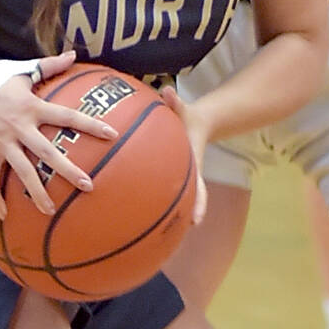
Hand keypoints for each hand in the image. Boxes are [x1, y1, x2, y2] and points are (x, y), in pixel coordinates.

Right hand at [0, 52, 118, 216]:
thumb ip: (50, 66)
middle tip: (88, 186)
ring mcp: (2, 144)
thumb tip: (75, 55)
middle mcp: (19, 128)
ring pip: (22, 172)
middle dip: (68, 170)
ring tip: (51, 210)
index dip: (90, 124)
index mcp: (32, 107)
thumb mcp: (22, 71)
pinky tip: (5, 216)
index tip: (112, 135)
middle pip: (48, 152)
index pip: (67, 116)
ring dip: (37, 192)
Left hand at [152, 87, 211, 227]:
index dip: (198, 203)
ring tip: (145, 238)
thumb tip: (168, 90)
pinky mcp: (166, 178)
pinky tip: (127, 217)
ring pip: (172, 201)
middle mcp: (186, 175)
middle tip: (175, 238)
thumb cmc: (188, 117)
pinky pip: (156, 192)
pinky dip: (145, 203)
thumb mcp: (184, 109)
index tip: (196, 221)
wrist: (200, 123)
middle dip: (181, 219)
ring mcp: (178, 179)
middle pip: (186, 202)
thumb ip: (176, 102)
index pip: (198, 186)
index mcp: (192, 164)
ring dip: (161, 218)